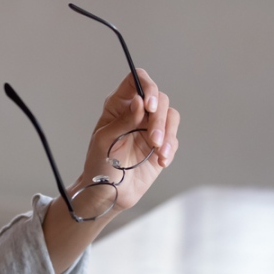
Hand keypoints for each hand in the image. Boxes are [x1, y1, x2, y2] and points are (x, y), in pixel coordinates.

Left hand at [77, 69, 179, 211]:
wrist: (108, 192)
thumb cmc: (99, 164)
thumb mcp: (105, 140)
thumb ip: (123, 120)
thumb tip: (139, 101)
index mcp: (118, 105)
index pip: (136, 80)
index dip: (147, 87)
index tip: (150, 106)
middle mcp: (136, 112)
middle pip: (160, 98)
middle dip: (159, 119)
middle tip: (153, 139)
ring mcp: (150, 128)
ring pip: (171, 116)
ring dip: (168, 133)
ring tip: (158, 151)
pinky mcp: (161, 145)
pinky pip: (174, 138)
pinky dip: (170, 148)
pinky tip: (161, 161)